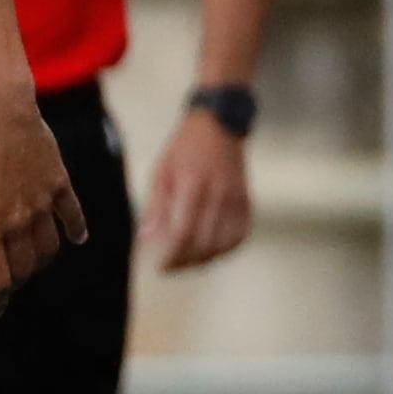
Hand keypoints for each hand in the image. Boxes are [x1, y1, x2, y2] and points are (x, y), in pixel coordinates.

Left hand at [0, 97, 87, 316]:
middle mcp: (18, 223)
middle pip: (24, 267)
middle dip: (16, 281)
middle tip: (8, 282)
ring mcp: (42, 205)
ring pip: (49, 247)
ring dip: (42, 261)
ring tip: (34, 262)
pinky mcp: (58, 184)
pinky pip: (72, 215)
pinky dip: (76, 231)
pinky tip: (76, 239)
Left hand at [145, 107, 254, 272]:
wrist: (220, 126)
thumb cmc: (184, 149)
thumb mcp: (161, 173)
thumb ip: (154, 209)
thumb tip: (146, 241)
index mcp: (192, 186)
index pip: (183, 232)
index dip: (172, 255)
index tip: (160, 266)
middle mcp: (218, 195)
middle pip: (204, 244)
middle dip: (185, 262)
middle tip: (170, 267)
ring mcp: (236, 200)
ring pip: (223, 245)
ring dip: (205, 259)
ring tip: (188, 261)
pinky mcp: (246, 202)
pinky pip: (240, 236)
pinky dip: (225, 250)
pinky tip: (211, 250)